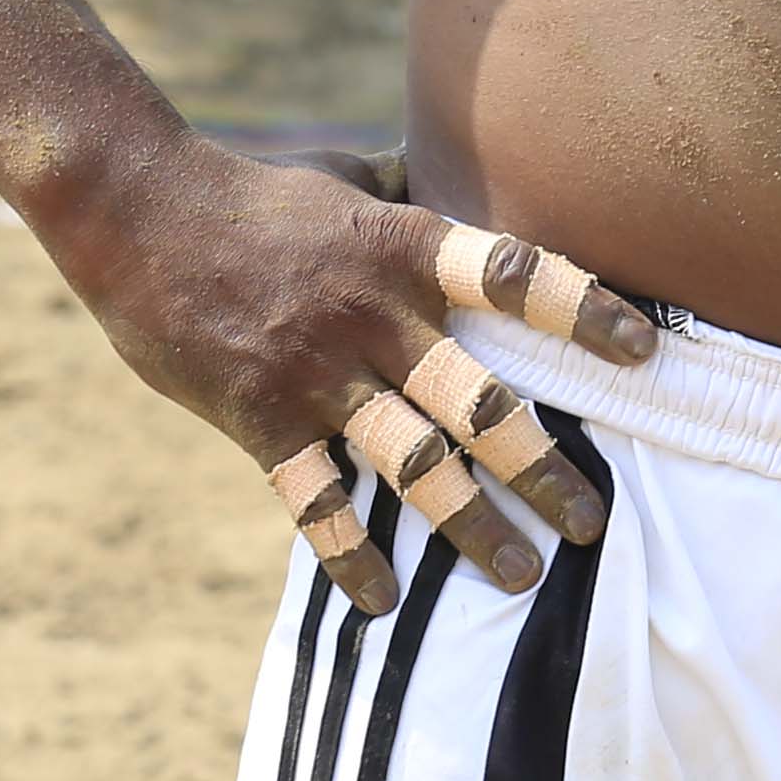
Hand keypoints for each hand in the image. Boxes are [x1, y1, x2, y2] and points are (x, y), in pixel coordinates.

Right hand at [66, 136, 660, 616]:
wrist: (137, 210)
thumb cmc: (253, 192)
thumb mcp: (346, 179)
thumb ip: (411, 204)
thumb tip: (467, 193)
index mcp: (403, 248)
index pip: (517, 278)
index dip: (584, 310)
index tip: (643, 350)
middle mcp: (373, 315)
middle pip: (480, 404)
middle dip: (543, 468)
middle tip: (592, 521)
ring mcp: (316, 373)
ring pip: (413, 466)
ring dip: (471, 528)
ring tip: (521, 574)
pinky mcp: (259, 418)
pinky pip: (315, 501)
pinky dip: (349, 555)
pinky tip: (382, 600)